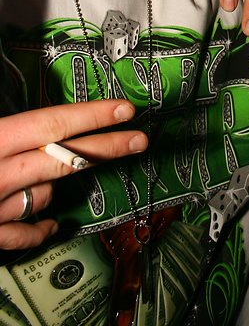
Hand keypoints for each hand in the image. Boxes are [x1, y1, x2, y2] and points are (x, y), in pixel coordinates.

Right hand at [0, 99, 147, 250]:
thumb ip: (14, 125)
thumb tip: (48, 120)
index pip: (56, 123)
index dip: (94, 116)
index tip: (125, 110)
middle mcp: (1, 173)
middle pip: (66, 159)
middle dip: (107, 147)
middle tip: (139, 140)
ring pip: (45, 194)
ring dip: (53, 184)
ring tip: (46, 174)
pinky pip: (26, 234)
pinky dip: (41, 229)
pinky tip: (53, 225)